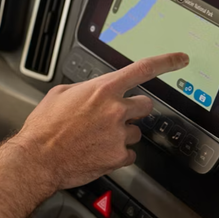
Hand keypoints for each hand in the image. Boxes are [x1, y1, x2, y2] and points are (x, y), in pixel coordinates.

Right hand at [12, 52, 188, 190]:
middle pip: (145, 105)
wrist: (38, 159)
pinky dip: (117, 154)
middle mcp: (115, 110)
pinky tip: (99, 152)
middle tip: (117, 116)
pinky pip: (129, 154)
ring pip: (135, 132)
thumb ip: (84, 90)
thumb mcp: (59, 95)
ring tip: (97, 139)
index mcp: (102, 90)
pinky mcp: (118, 156)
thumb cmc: (44, 128)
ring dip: (121, 134)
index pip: (143, 69)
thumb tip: (92, 92)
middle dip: (134, 109)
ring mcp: (119, 134)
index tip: (180, 59)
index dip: (166, 62)